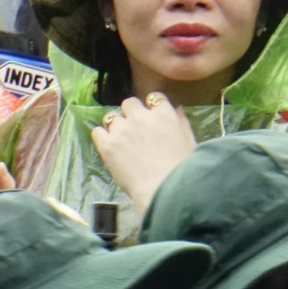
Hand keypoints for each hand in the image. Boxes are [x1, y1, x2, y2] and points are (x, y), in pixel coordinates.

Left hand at [90, 92, 200, 211]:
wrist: (164, 190)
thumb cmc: (184, 170)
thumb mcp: (190, 142)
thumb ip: (182, 123)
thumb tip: (176, 109)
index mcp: (163, 114)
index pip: (154, 98)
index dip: (152, 107)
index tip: (152, 117)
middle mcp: (140, 116)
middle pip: (130, 103)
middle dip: (132, 113)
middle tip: (135, 130)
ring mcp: (122, 130)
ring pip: (112, 117)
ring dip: (116, 125)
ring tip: (120, 141)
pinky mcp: (107, 145)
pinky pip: (97, 132)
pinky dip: (102, 137)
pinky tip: (108, 146)